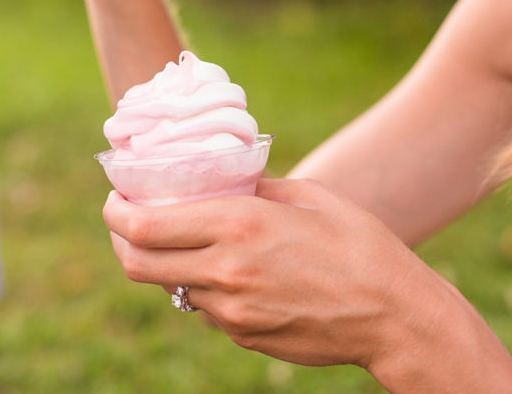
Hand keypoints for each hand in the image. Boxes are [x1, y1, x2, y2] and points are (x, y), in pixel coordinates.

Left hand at [103, 179, 511, 391]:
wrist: (396, 316)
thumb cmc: (360, 245)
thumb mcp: (307, 196)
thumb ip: (253, 186)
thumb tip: (218, 174)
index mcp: (237, 224)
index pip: (142, 225)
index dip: (115, 211)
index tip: (115, 198)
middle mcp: (225, 270)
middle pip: (136, 263)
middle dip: (121, 240)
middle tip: (127, 221)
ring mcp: (232, 311)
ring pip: (170, 287)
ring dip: (165, 264)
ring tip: (181, 241)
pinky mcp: (244, 336)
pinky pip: (204, 309)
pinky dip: (202, 288)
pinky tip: (228, 271)